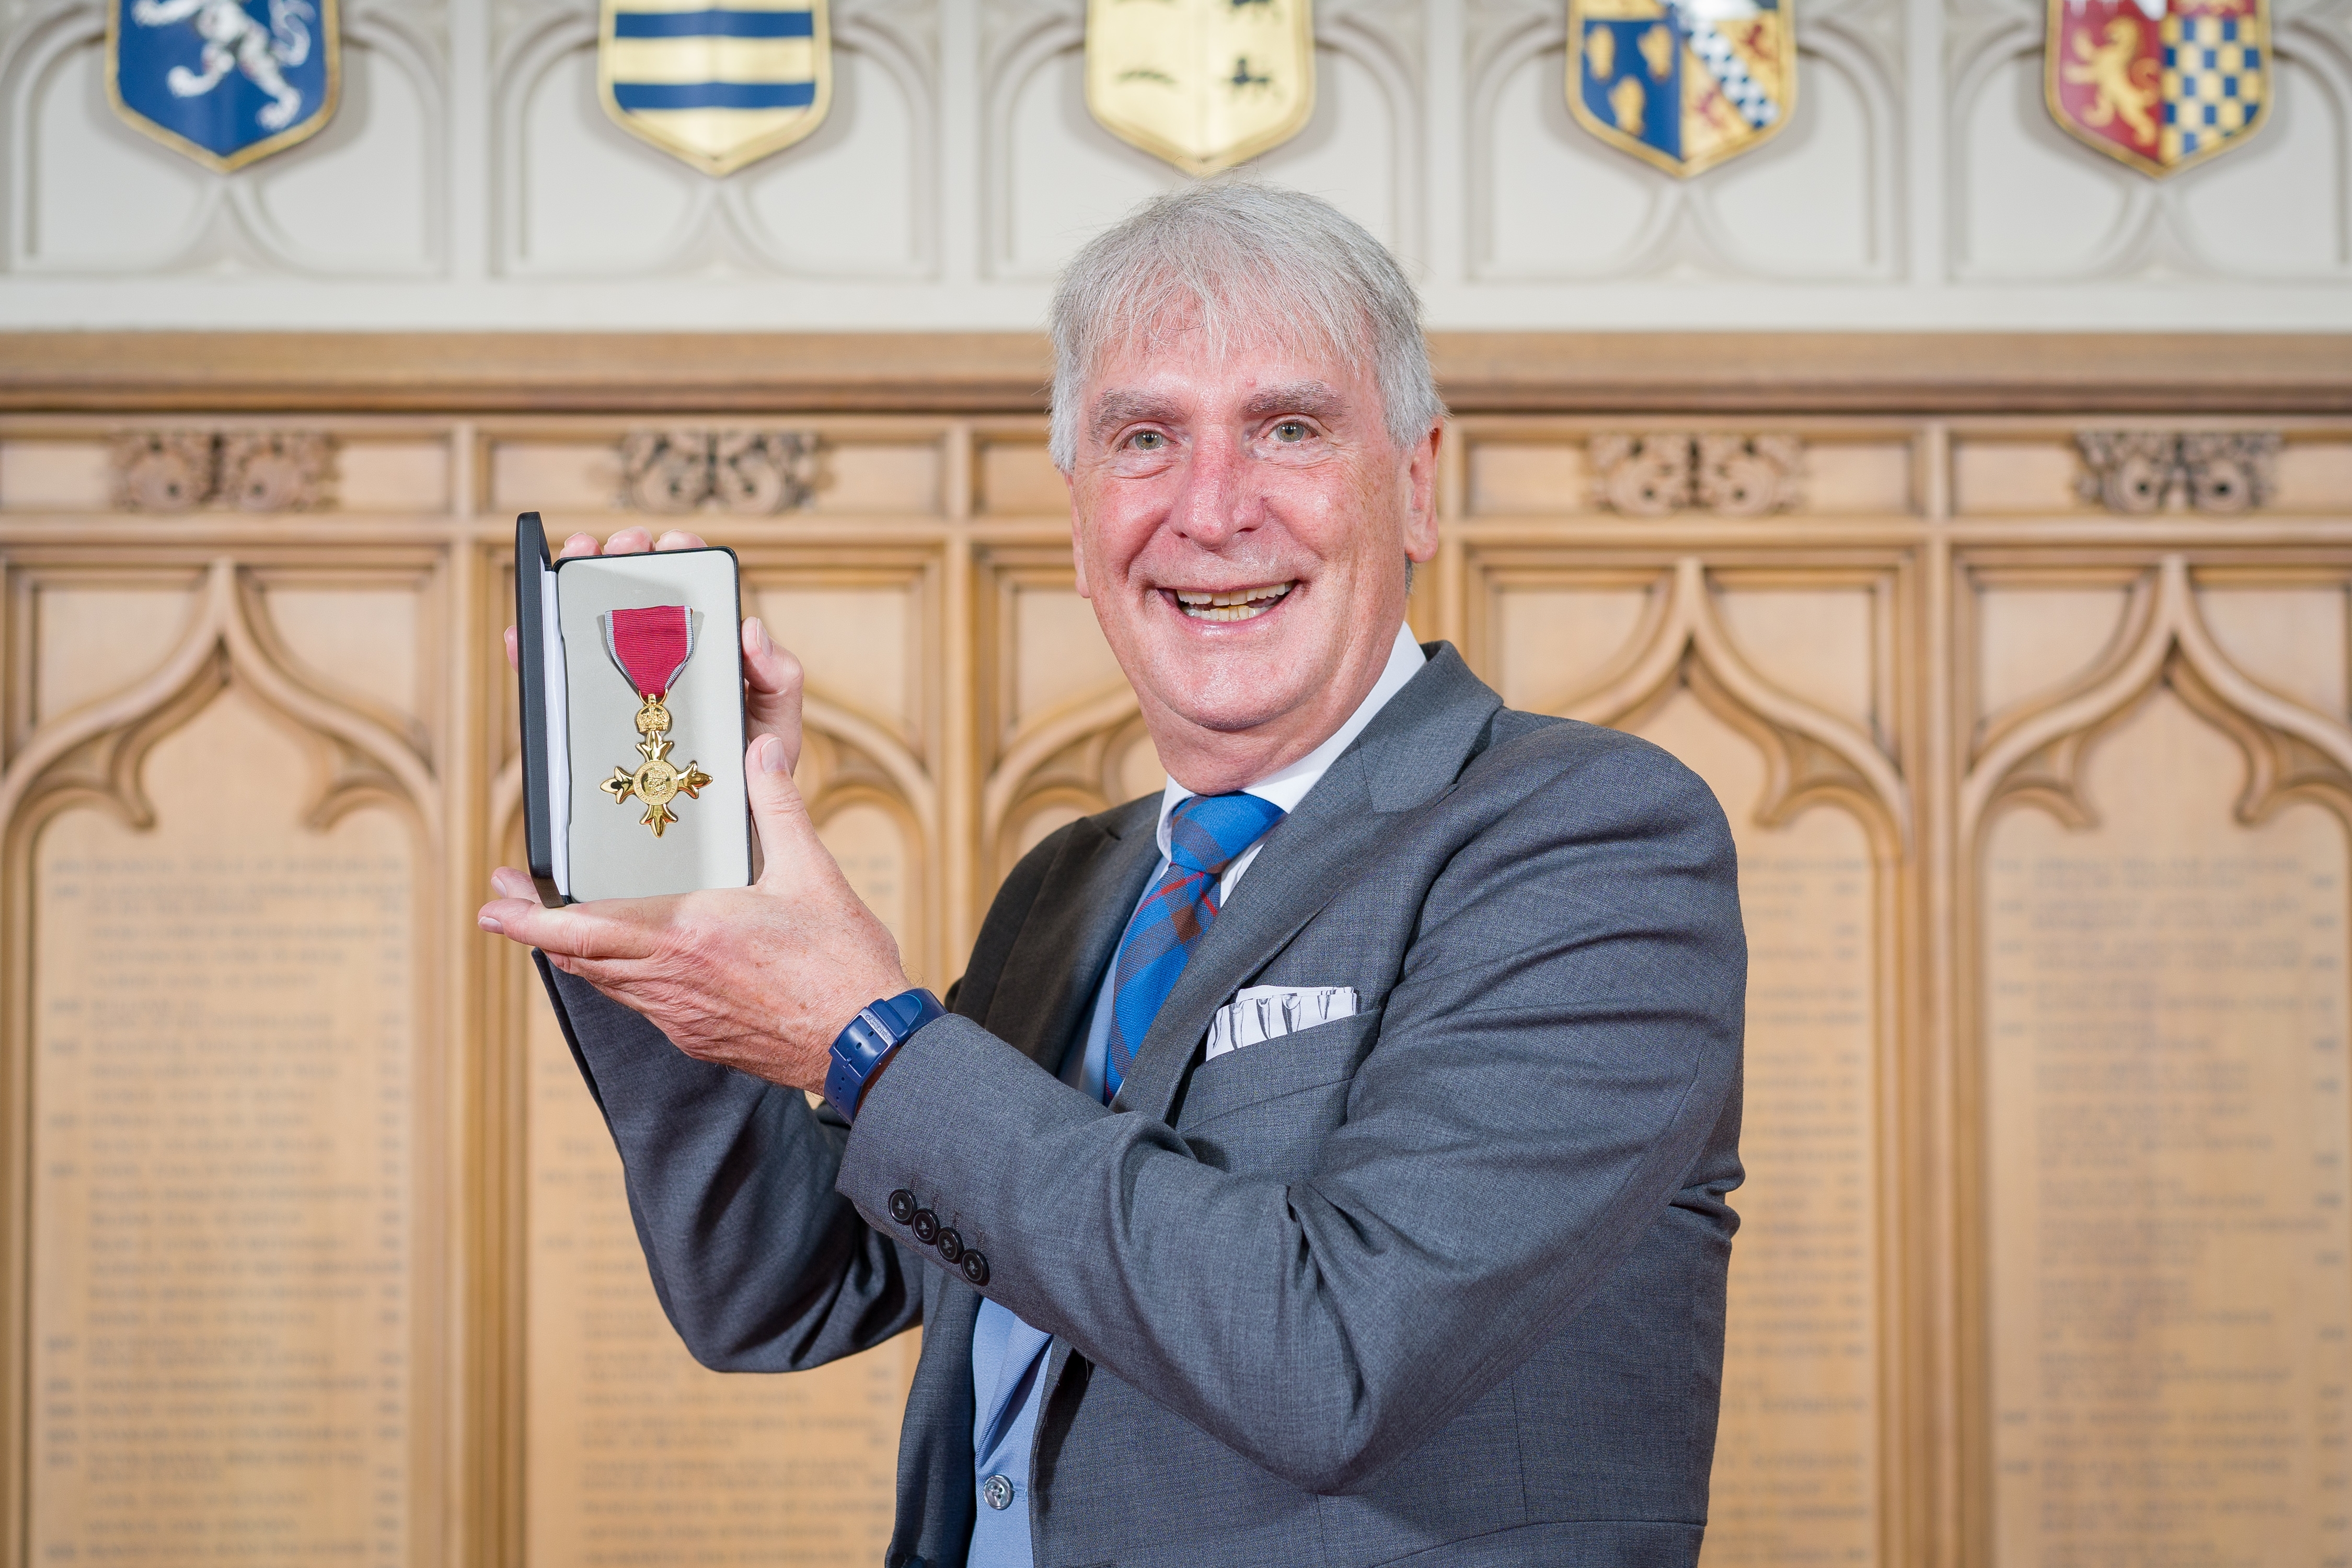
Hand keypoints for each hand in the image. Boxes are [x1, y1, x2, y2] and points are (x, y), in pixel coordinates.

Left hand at [477, 730, 911, 1093]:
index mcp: (689, 935)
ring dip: (577, 953)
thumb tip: (761, 752)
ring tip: (558, 925)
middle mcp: (671, 982)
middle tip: (507, 901)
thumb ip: (777, 807)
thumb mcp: (813, 873)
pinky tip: (634, 961)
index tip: (493, 904)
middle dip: (537, 928)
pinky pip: (641, 1004)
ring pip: (607, 984)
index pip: (585, 928)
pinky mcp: (699, 1038)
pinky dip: (621, 977)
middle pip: (579, 957)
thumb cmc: (843, 967)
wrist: (868, 1046)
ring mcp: (682, 1017)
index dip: (529, 919)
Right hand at [502, 526, 808, 771]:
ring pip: (591, 628)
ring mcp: (621, 687)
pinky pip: (554, 683)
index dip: (680, 557)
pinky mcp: (587, 720)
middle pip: (638, 597)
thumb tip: (751, 628)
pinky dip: (532, 653)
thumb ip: (778, 677)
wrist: (722, 829)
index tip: (673, 541)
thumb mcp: (777, 724)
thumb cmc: (753, 772)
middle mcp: (660, 662)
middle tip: (624, 548)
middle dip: (627, 560)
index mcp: (707, 653)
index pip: (691, 593)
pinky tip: (523, 633)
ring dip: (577, 587)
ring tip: (575, 563)